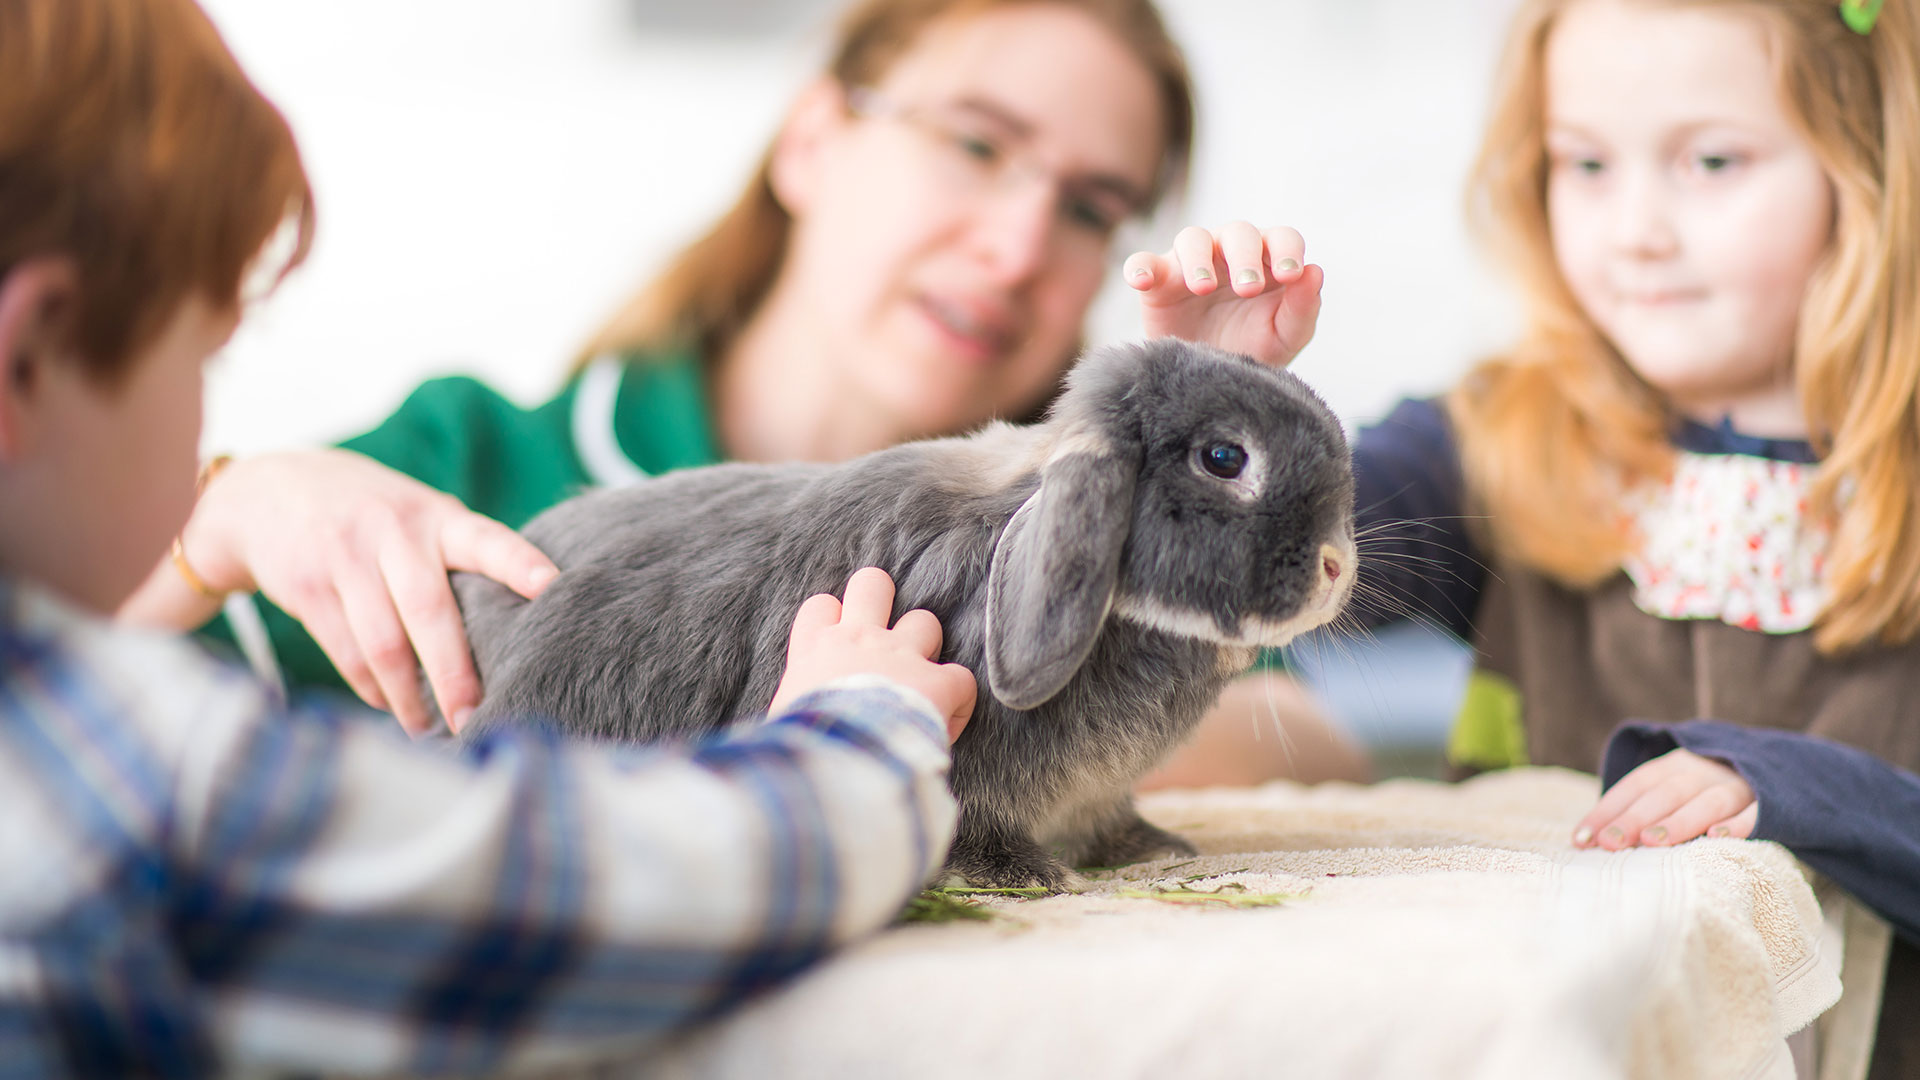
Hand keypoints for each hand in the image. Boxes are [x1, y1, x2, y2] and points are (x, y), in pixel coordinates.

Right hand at [182, 449, 557, 735]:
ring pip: (384, 643)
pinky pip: (347, 652)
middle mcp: (395, 532)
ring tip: (430, 729)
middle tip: (475, 719)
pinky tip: (388, 705)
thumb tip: (512, 631)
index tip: (552, 585)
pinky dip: (371, 688)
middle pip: (431, 612)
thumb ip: (457, 558)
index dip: (519, 562)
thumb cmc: (373, 516)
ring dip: (408, 696)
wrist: (269, 491)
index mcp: (437, 517)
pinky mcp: (307, 587)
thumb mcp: (417, 517)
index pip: (486, 539)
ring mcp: (346, 557)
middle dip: (455, 674)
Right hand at [768, 567, 975, 743]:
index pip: (821, 606)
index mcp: (816, 649)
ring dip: (925, 645)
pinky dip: (958, 697)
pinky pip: (961, 677)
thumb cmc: (801, 743)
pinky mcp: (937, 681)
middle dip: (882, 599)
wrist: (840, 754)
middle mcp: (860, 639)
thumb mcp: (781, 720)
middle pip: (872, 583)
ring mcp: (901, 655)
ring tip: (919, 677)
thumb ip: (790, 711)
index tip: (837, 645)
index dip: (833, 618)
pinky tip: (948, 719)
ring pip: (924, 620)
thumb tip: (777, 734)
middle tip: (884, 633)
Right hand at [1124, 222, 1324, 367]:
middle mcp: (1230, 252)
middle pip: (1238, 233)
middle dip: (1245, 257)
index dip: (1287, 251)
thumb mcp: (1284, 337)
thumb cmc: (1253, 349)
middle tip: (1247, 289)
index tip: (1290, 276)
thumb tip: (1315, 271)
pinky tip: (1141, 281)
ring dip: (1198, 259)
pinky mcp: (1158, 282)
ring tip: (1202, 288)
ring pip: (1192, 239)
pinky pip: (1143, 263)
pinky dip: (1140, 267)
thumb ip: (1303, 307)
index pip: (1282, 238)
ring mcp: (1191, 263)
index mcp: (1268, 259)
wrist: (1210, 382)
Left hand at [1572, 748, 1757, 849]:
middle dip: (1635, 818)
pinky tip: (1717, 838)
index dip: (1608, 810)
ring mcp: (1737, 786)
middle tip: (1610, 843)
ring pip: (1706, 802)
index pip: (1636, 785)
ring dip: (1679, 821)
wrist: (1774, 771)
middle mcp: (1703, 771)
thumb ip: (1636, 812)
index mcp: (1674, 765)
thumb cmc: (1703, 795)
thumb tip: (1586, 842)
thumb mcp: (1672, 793)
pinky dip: (1738, 824)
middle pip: (1665, 793)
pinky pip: (1755, 813)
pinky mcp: (1769, 803)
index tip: (1582, 839)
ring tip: (1653, 841)